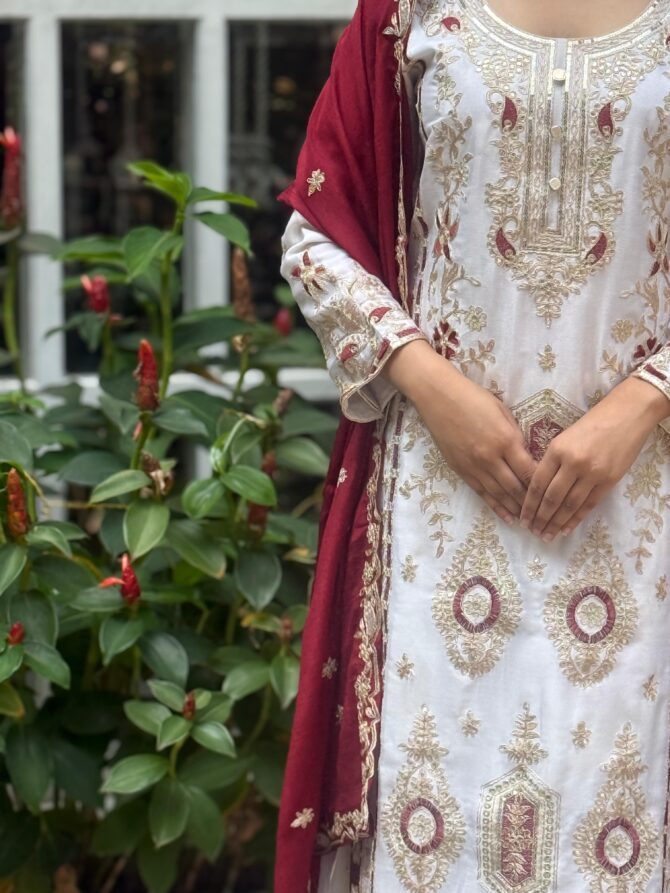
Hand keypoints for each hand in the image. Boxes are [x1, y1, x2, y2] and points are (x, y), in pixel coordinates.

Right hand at [382, 340, 537, 522]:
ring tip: (529, 521)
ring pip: (500, 495)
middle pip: (516, 488)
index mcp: (506, 440)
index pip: (529, 471)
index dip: (542, 485)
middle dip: (531, 503)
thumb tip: (526, 456)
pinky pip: (482, 493)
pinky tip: (507, 516)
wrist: (439, 397)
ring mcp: (474, 467)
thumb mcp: (502, 412)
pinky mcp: (461, 470)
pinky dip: (496, 507)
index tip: (553, 494)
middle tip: (544, 514)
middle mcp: (491, 458)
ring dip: (516, 509)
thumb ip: (515, 436)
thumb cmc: (473, 398)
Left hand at [520, 376, 669, 539]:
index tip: (523, 518)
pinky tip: (566, 529)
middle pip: (551, 498)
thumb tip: (538, 488)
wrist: (625, 415)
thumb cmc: (591, 424)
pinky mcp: (609, 480)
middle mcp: (572, 463)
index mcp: (557, 450)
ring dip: (556, 522)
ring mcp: (592, 473)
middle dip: (540, 517)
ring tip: (547, 534)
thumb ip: (551, 461)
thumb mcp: (563, 437)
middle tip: (532, 531)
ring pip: (569, 505)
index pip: (537, 483)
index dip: (529, 504)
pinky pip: (589, 505)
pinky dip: (576, 519)